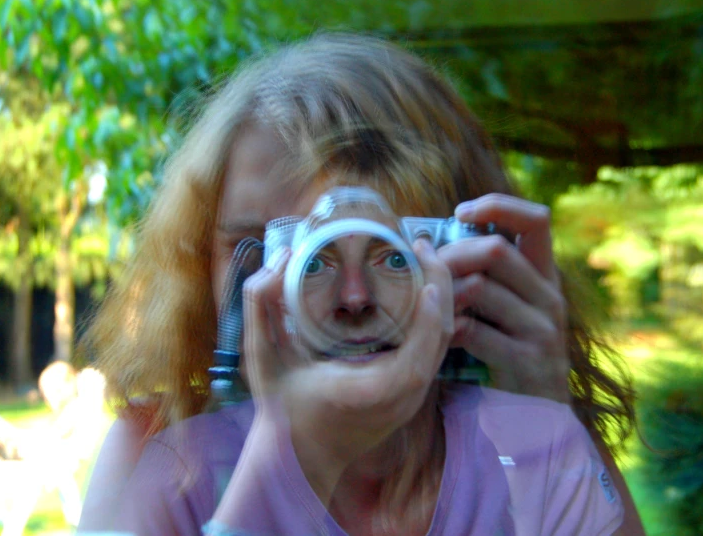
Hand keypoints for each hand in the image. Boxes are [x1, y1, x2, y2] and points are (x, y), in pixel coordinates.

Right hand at [240, 238, 453, 501]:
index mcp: (367, 394)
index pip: (414, 363)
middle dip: (441, 290)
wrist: (299, 456)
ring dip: (440, 300)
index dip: (428, 321)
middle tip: (420, 247)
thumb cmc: (282, 407)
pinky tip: (420, 290)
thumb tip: (281, 258)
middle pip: (439, 343)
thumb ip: (260, 306)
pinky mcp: (411, 396)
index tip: (425, 279)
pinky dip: (434, 317)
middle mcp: (399, 401)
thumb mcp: (261, 357)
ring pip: (442, 345)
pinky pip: (433, 351)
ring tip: (422, 260)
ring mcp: (410, 401)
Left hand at [437, 193, 569, 402]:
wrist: (534, 410)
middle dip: (450, 255)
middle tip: (426, 268)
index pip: (536, 219)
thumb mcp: (504, 304)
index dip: (498, 205)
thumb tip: (427, 241)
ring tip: (428, 304)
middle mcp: (549, 295)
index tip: (460, 211)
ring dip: (444, 294)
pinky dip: (449, 329)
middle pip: (496, 250)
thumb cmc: (507, 346)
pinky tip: (441, 335)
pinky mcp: (527, 358)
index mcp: (544, 273)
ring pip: (480, 287)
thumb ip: (482, 273)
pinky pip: (475, 331)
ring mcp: (542, 327)